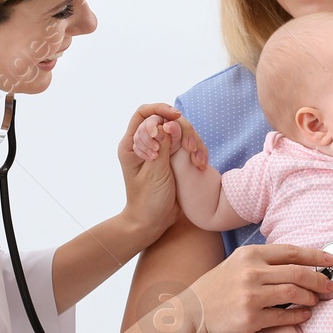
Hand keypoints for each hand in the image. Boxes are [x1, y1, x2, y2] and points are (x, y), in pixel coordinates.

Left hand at [118, 104, 188, 239]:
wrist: (154, 222)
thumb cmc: (148, 201)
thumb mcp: (154, 173)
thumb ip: (161, 147)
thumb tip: (166, 124)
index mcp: (132, 145)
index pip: (144, 114)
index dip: (159, 110)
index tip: (175, 117)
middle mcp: (146, 143)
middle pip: (165, 120)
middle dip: (182, 129)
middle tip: (191, 148)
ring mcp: (161, 150)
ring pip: (180, 131)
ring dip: (192, 141)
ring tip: (198, 160)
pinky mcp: (174, 157)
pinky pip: (187, 144)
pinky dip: (196, 151)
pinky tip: (201, 164)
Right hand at [189, 242, 332, 332]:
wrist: (193, 311)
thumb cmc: (219, 286)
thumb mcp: (238, 262)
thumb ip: (266, 260)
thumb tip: (301, 262)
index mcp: (250, 254)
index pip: (292, 252)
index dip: (316, 255)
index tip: (332, 260)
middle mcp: (251, 272)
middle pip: (298, 273)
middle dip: (319, 279)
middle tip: (329, 285)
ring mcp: (251, 296)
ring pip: (294, 294)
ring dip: (311, 297)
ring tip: (316, 300)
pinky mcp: (251, 318)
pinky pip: (284, 316)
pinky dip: (299, 315)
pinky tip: (304, 314)